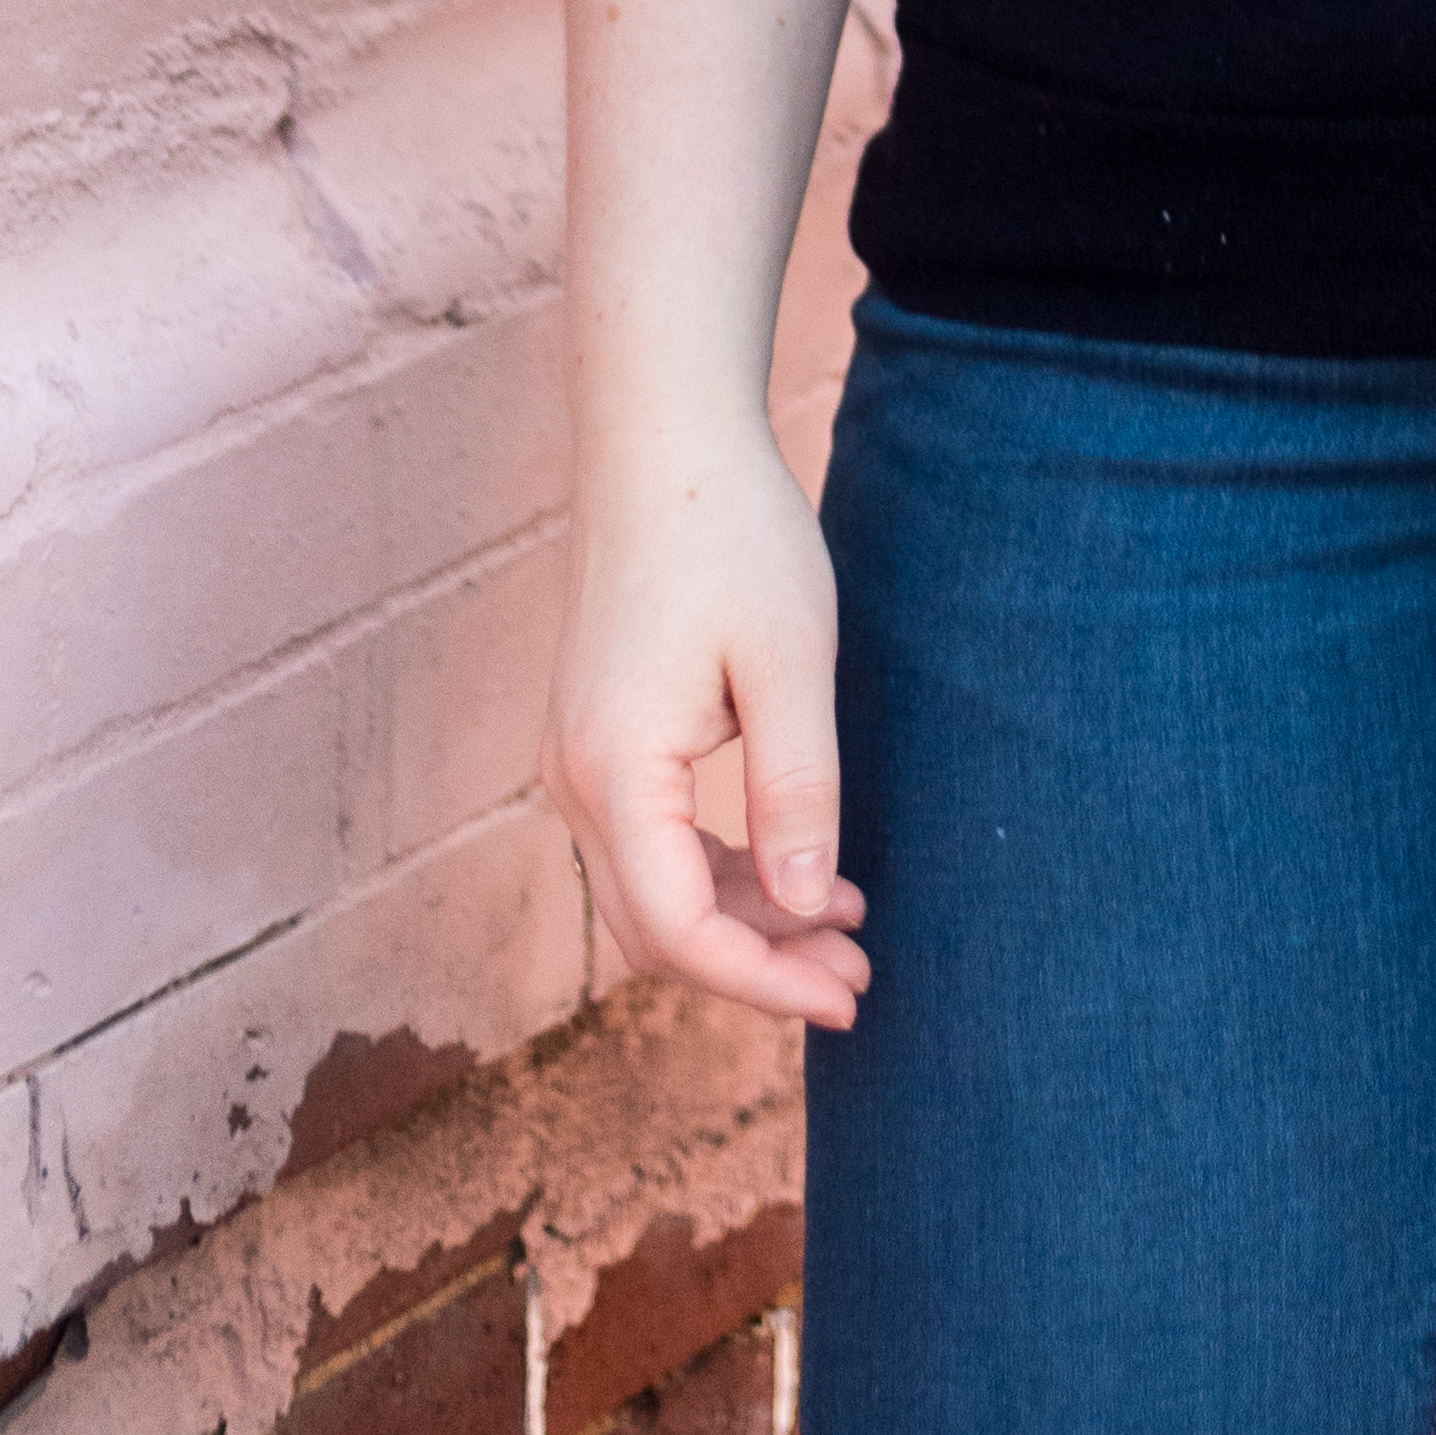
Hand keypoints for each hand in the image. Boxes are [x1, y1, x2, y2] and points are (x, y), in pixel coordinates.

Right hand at [540, 420, 869, 1028]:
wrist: (662, 440)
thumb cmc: (731, 534)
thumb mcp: (790, 661)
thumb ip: (797, 791)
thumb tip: (808, 908)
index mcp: (615, 771)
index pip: (679, 931)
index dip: (765, 980)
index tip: (851, 994)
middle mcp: (575, 782)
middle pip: (658, 931)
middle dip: (760, 966)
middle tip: (860, 976)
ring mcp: (578, 762)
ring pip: (653, 893)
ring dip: (744, 923)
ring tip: (846, 926)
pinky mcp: (598, 740)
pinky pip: (651, 844)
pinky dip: (720, 872)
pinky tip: (798, 867)